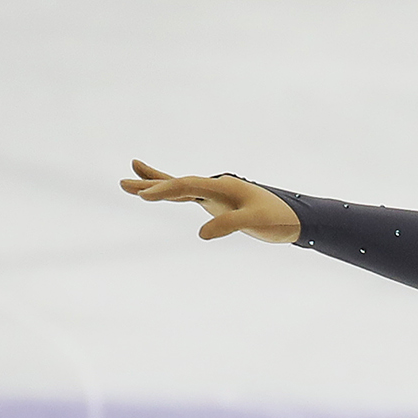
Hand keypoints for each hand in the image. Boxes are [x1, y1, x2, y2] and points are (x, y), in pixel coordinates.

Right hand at [119, 160, 299, 242]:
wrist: (294, 219)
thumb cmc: (278, 219)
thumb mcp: (256, 222)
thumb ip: (229, 225)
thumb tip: (201, 235)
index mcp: (223, 186)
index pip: (187, 186)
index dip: (165, 190)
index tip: (145, 197)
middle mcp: (216, 186)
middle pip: (177, 183)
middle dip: (151, 183)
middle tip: (124, 182)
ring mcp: (215, 195)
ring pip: (180, 189)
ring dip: (156, 187)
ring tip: (130, 184)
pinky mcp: (217, 204)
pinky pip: (190, 198)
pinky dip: (174, 195)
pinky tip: (162, 195)